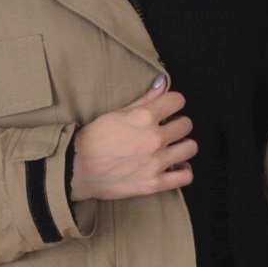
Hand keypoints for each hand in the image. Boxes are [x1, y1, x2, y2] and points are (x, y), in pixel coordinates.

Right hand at [70, 77, 197, 200]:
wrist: (78, 168)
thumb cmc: (94, 138)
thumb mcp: (118, 113)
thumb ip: (145, 99)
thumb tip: (162, 83)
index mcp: (144, 117)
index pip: (178, 101)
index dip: (174, 103)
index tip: (168, 109)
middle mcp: (154, 138)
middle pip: (186, 124)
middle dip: (178, 124)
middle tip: (167, 130)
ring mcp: (156, 162)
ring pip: (190, 148)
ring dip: (183, 146)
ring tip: (173, 148)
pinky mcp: (154, 183)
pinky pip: (185, 176)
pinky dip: (184, 170)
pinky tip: (176, 166)